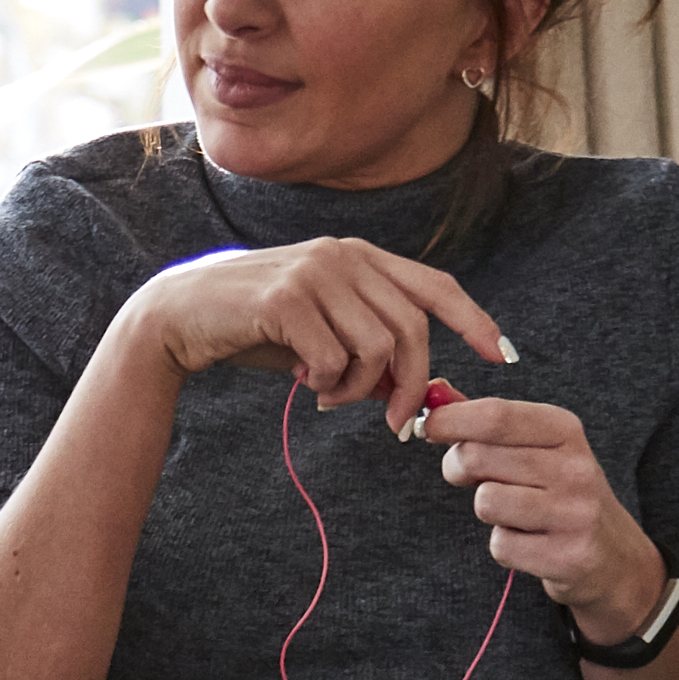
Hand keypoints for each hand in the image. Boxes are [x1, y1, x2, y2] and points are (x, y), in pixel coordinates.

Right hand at [122, 239, 513, 412]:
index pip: (435, 286)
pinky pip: (334, 360)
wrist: (178, 317)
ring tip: (328, 395)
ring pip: (376, 348)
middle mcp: (344, 255)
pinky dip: (326, 385)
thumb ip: (366, 350)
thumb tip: (413, 391)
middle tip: (395, 424)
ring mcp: (315, 272)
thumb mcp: (321, 335)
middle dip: (411, 385)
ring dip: (358, 389)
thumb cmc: (254, 330)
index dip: (474, 321)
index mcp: (359, 255)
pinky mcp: (286, 299)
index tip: (500, 356)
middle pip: (412, 329)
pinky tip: (303, 383)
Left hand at [418, 395, 661, 640]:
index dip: (450, 420)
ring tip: (516, 512)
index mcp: (564, 430)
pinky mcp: (569, 556)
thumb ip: (486, 422)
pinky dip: (506, 546)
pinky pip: (502, 546)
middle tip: (472, 478)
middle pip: (479, 457)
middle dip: (458, 467)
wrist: (613, 554)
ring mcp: (575, 512)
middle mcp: (575, 467)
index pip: (495, 415)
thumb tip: (435, 394)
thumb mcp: (535, 446)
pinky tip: (532, 541)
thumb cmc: (558, 491)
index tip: (429, 427)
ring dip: (488, 510)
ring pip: (486, 502)